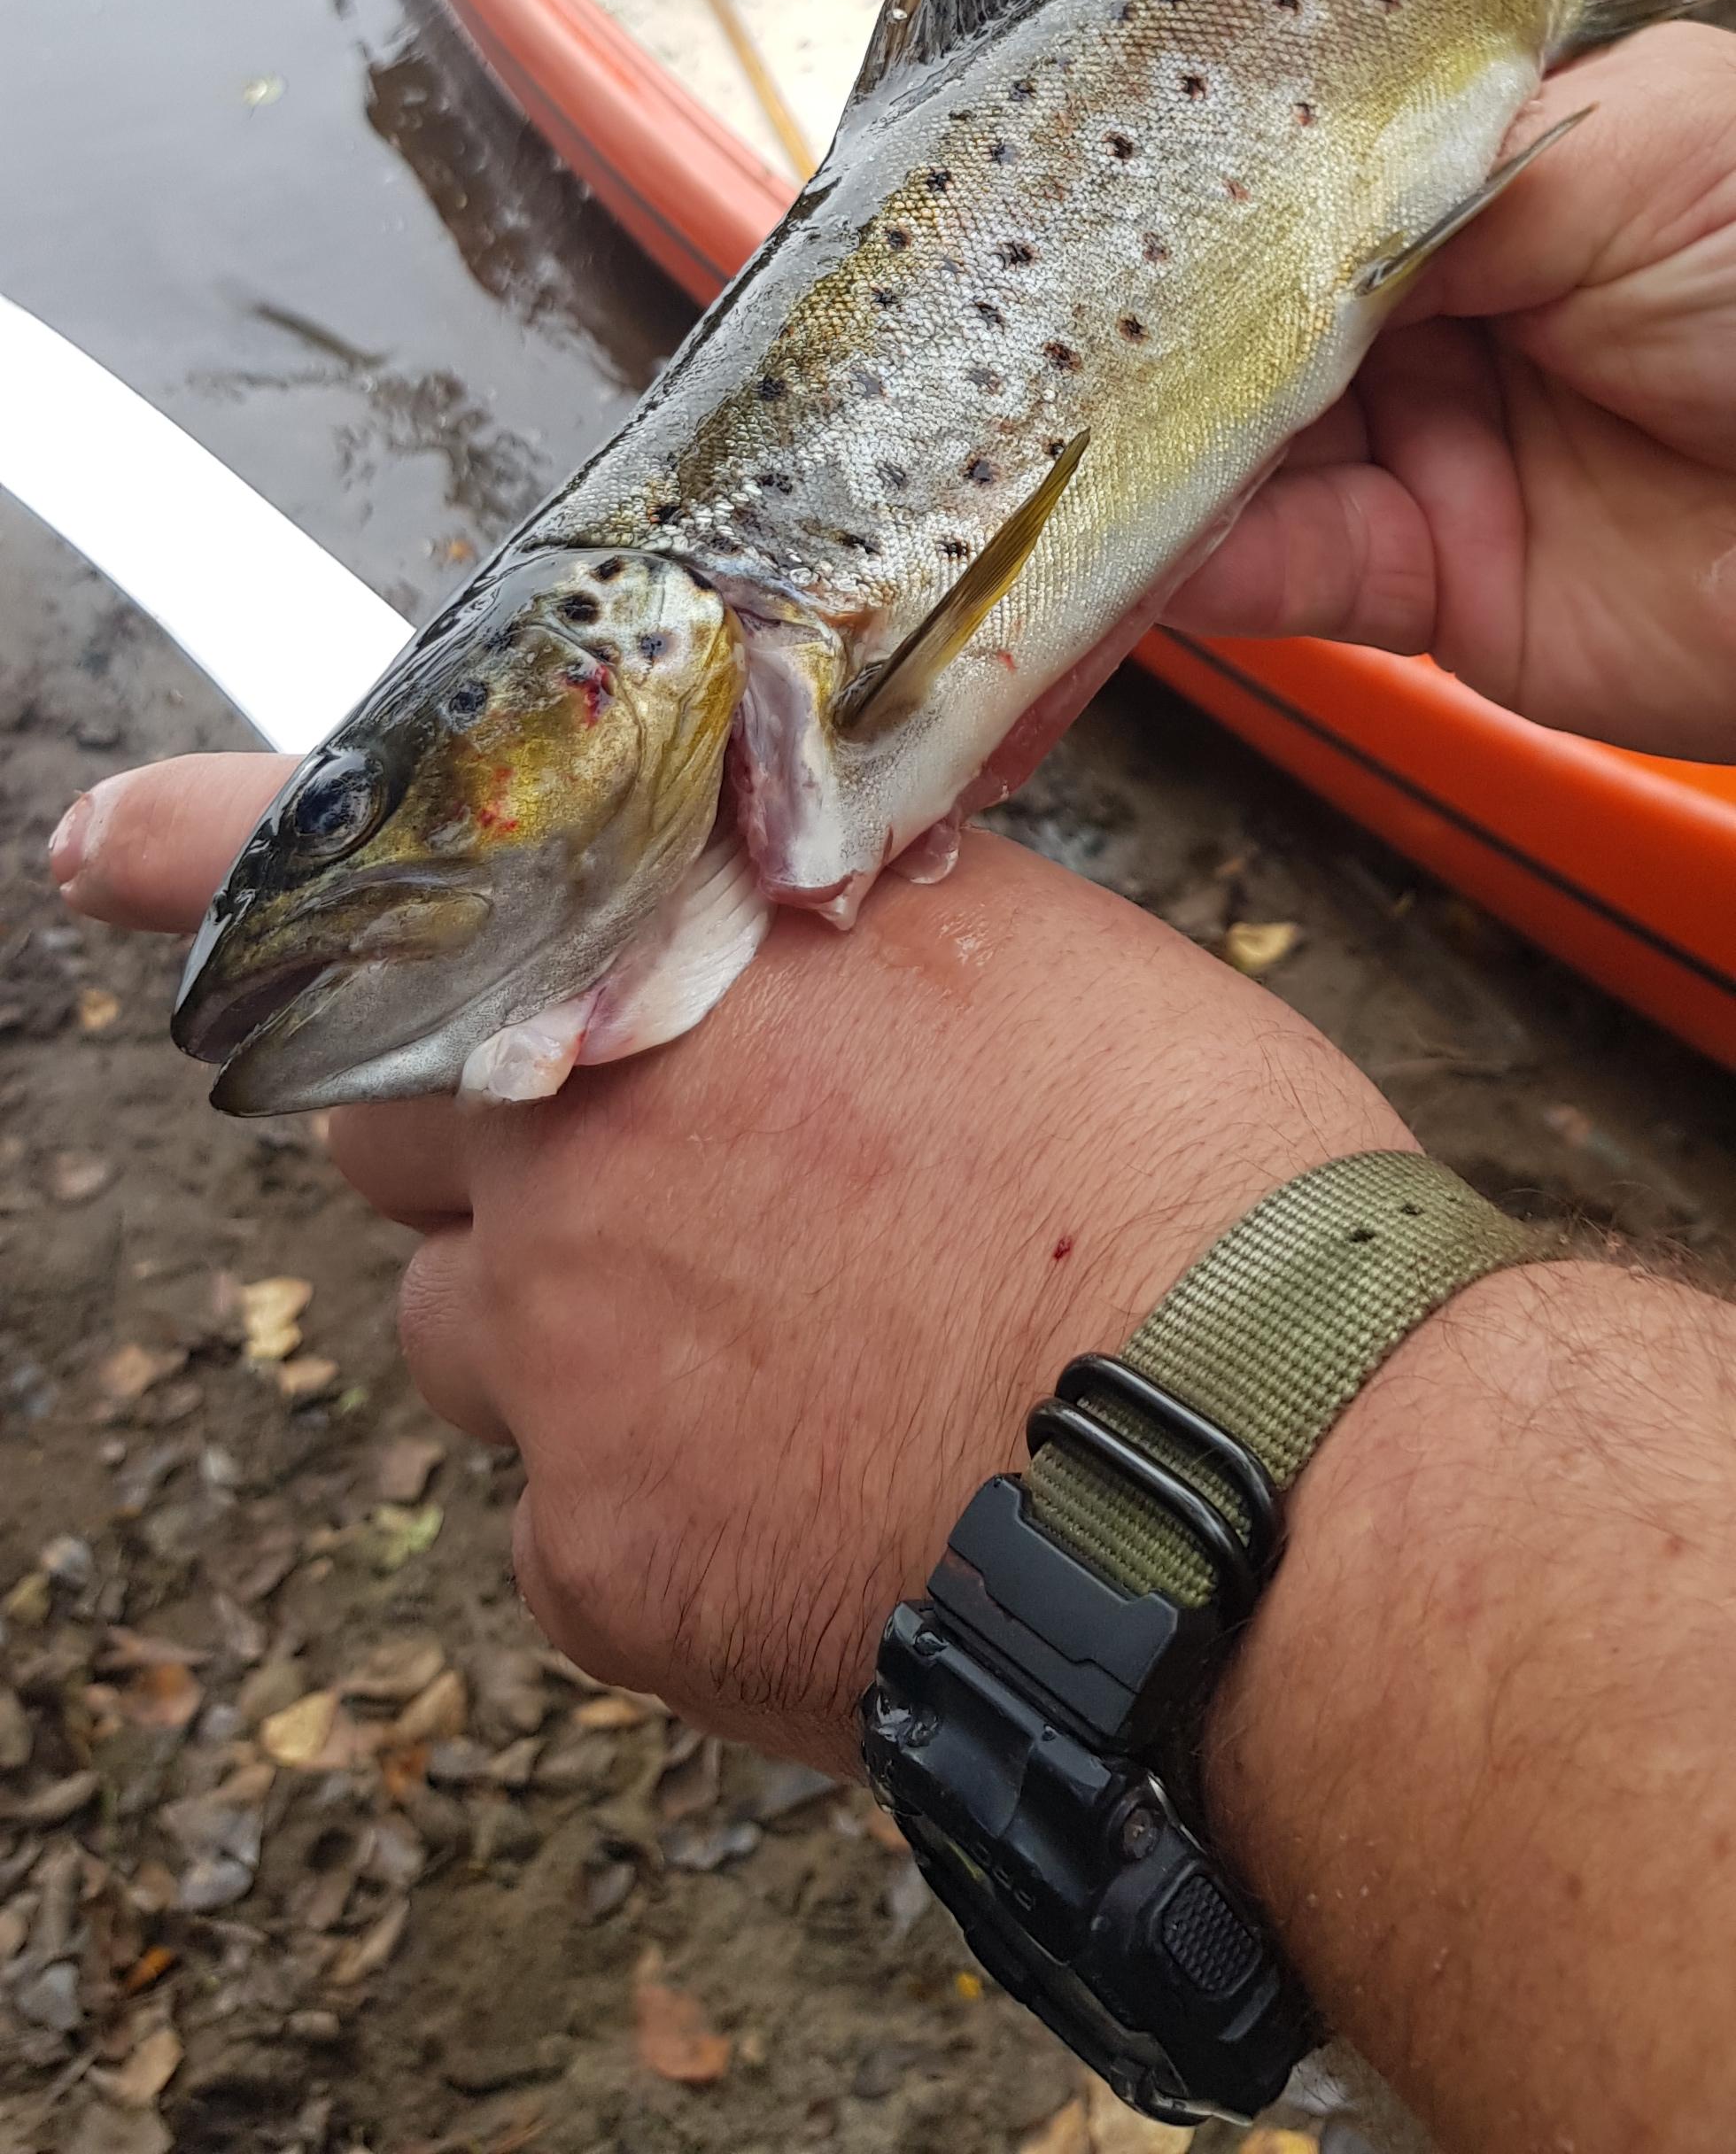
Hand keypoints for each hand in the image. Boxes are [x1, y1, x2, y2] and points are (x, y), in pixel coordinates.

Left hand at [46, 742, 1735, 2153]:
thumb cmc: (1187, 1185)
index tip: (109, 843)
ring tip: (806, 1355)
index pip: (355, 874)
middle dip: (499, 1142)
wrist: (1273, 1468)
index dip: (204, 848)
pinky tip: (835, 1493)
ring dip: (582, 1330)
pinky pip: (567, 1519)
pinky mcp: (596, 1565)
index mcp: (664, 972)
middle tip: (683, 1186)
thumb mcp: (1012, 959)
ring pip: (476, 1336)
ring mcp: (561, 1369)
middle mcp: (564, 1154)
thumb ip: (817, 942)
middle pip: (403, 1134)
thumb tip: (762, 952)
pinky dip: (666, 1509)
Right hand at [1065, 0, 1735, 759]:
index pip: (1282, 110)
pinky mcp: (1430, 584)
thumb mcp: (1624, 150)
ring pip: (1218, 437)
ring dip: (1109, 438)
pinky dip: (1186, 569)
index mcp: (1484, 152)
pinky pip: (1275, 575)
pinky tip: (1118, 540)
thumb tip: (1241, 189)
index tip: (1016, 47)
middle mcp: (1436, 292)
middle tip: (960, 271)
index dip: (1155, 87)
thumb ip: (1414, 169)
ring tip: (996, 422)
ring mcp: (1423, 438)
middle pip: (1217, 287)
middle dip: (1096, 285)